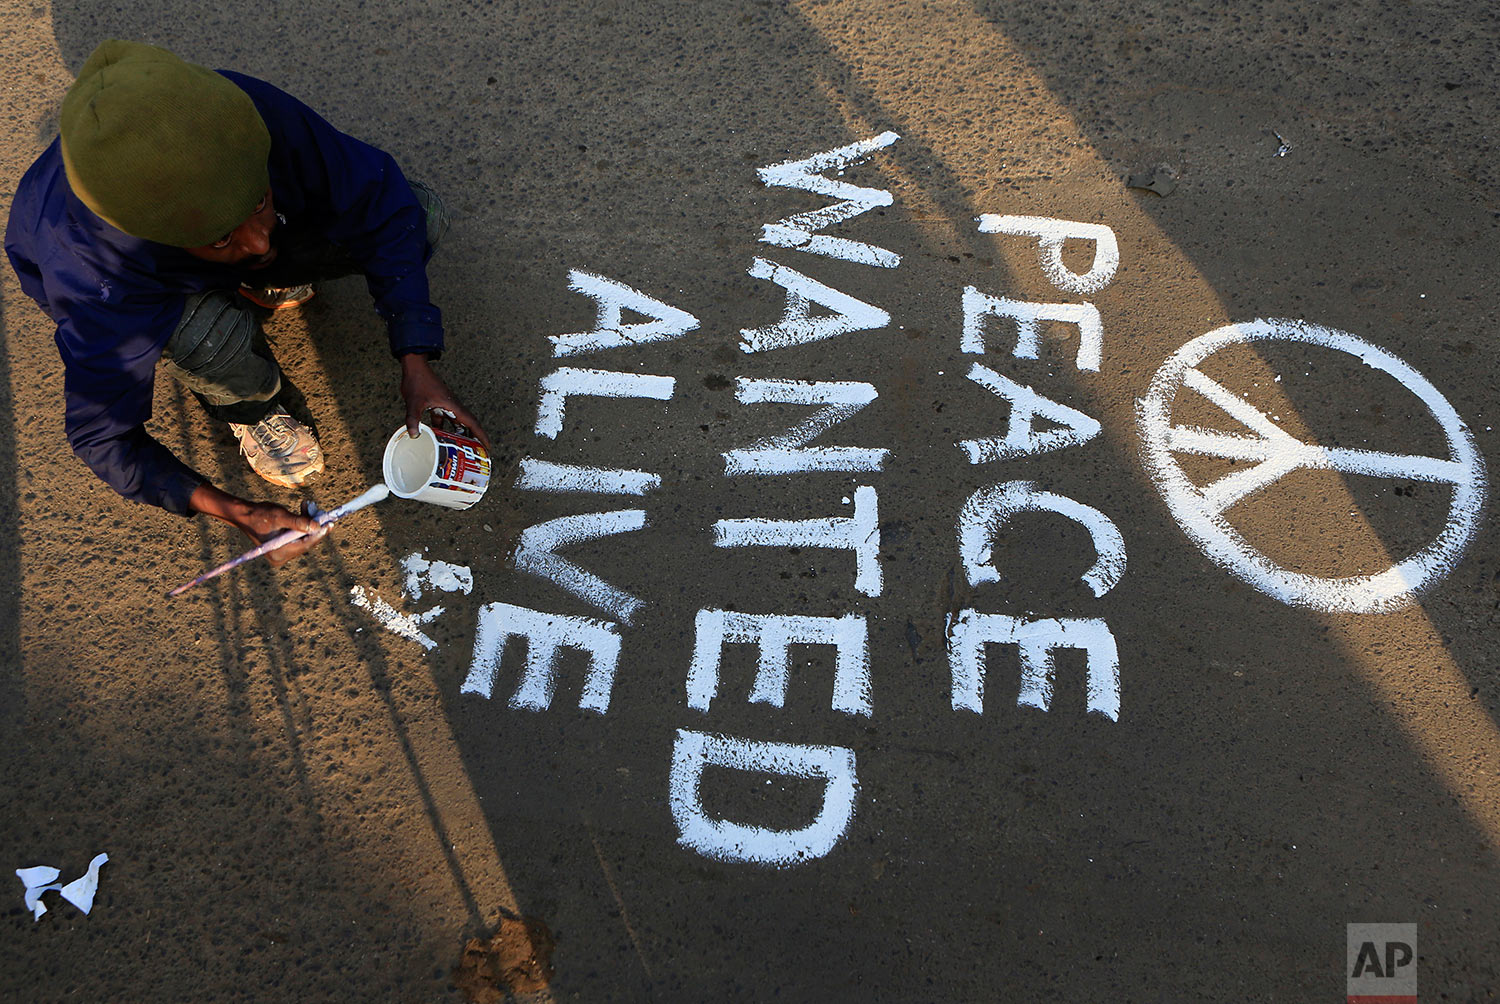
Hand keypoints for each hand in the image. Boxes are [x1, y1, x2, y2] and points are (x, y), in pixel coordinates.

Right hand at [189, 485, 329, 566]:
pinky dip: (302, 523)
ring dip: (308, 522)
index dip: (319, 534)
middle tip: (321, 511)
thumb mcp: (280, 516)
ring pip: (304, 537)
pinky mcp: (284, 547)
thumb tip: (317, 527)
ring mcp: (283, 553)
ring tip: (308, 505)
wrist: (245, 514)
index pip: (305, 545)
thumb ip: (298, 522)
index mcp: (279, 553)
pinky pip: (299, 535)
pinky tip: (304, 509)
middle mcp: (281, 557)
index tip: (330, 524)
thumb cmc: (259, 514)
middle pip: (306, 542)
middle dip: (314, 525)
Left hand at [399, 351, 490, 450]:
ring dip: (461, 434)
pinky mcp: (440, 404)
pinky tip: (439, 437)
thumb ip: (413, 419)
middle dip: (474, 438)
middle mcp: (453, 406)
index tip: (487, 447)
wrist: (415, 367)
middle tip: (478, 452)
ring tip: (462, 448)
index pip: (472, 423)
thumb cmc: (419, 381)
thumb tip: (414, 435)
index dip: (481, 435)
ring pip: (458, 423)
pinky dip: (445, 429)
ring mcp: (447, 405)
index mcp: (453, 406)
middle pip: (468, 424)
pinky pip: (446, 419)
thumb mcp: (415, 402)